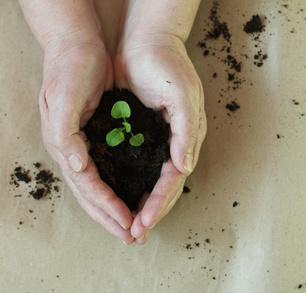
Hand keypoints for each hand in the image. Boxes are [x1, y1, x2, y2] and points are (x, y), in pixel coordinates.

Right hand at [39, 32, 134, 243]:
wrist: (73, 46)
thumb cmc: (70, 68)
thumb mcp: (64, 96)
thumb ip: (64, 133)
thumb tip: (74, 166)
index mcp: (62, 144)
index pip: (87, 184)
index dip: (106, 206)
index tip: (128, 223)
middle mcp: (70, 150)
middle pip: (89, 194)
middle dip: (110, 218)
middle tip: (131, 237)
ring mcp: (80, 145)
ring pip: (96, 187)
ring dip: (112, 209)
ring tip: (130, 226)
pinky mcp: (94, 137)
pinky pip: (104, 170)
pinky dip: (115, 188)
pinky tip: (127, 195)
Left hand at [114, 34, 206, 244]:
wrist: (147, 43)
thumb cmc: (167, 66)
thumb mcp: (182, 95)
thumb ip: (186, 131)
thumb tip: (185, 167)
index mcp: (184, 139)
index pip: (171, 181)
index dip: (158, 204)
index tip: (142, 224)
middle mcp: (172, 145)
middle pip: (162, 188)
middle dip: (149, 212)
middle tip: (133, 235)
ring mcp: (156, 141)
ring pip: (148, 181)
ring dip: (139, 204)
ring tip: (126, 224)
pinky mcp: (139, 134)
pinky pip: (135, 165)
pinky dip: (128, 183)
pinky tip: (118, 194)